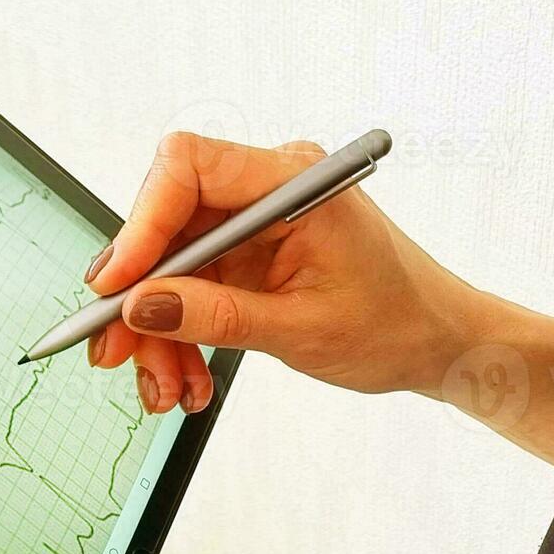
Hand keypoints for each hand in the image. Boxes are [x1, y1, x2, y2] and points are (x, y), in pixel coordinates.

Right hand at [85, 132, 485, 411]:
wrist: (437, 342)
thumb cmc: (397, 324)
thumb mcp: (300, 330)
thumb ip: (216, 315)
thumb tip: (141, 307)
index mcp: (293, 181)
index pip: (189, 167)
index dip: (142, 221)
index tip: (117, 286)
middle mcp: (268, 187)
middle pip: (168, 222)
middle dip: (140, 295)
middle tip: (116, 354)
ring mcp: (256, 220)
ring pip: (172, 263)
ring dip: (158, 328)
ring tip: (166, 387)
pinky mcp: (250, 252)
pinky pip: (192, 284)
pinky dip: (181, 330)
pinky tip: (185, 375)